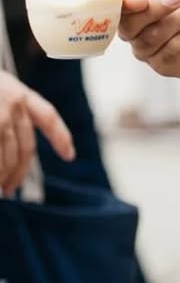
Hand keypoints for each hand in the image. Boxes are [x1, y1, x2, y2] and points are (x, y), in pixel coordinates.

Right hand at [0, 70, 73, 195]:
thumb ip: (10, 107)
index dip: (60, 136)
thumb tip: (11, 142)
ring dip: (4, 177)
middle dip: (19, 172)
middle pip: (25, 148)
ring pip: (6, 157)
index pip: (47, 117)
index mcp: (17, 92)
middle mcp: (12, 104)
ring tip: (0, 190)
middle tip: (11, 188)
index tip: (69, 155)